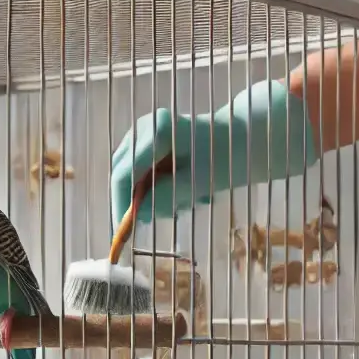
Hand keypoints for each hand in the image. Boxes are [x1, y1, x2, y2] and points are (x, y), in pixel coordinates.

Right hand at [107, 81, 316, 258]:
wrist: (238, 139)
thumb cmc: (222, 159)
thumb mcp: (196, 184)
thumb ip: (165, 199)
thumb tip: (137, 216)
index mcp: (157, 132)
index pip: (124, 174)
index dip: (120, 204)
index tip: (122, 231)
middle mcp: (143, 127)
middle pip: (120, 172)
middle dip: (129, 200)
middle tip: (143, 224)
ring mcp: (142, 132)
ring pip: (126, 172)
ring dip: (139, 194)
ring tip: (165, 207)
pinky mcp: (144, 140)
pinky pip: (134, 169)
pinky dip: (145, 186)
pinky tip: (167, 193)